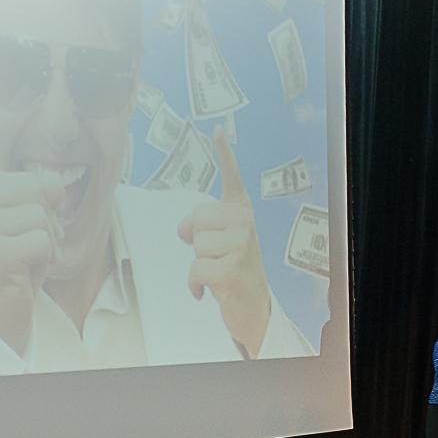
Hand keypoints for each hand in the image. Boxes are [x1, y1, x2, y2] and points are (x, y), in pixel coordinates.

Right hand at [0, 68, 61, 352]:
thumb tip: (53, 188)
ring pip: (44, 214)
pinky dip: (44, 258)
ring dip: (48, 239)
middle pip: (41, 184)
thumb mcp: (34, 216)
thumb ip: (42, 191)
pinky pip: (42, 240)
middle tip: (29, 237)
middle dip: (50, 216)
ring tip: (25, 252)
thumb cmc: (18, 253)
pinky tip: (23, 267)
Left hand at [177, 128, 271, 355]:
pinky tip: (205, 291)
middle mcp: (245, 223)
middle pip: (197, 219)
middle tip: (213, 257)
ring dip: (198, 265)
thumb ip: (200, 227)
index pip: (232, 178)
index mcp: (241, 212)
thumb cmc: (234, 271)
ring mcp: (241, 245)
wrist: (253, 307)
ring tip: (215, 273)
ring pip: (195, 245)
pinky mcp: (232, 269)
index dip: (224, 153)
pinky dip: (195, 285)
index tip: (218, 130)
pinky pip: (195, 269)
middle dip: (196, 241)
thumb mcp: (220, 244)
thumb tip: (183, 229)